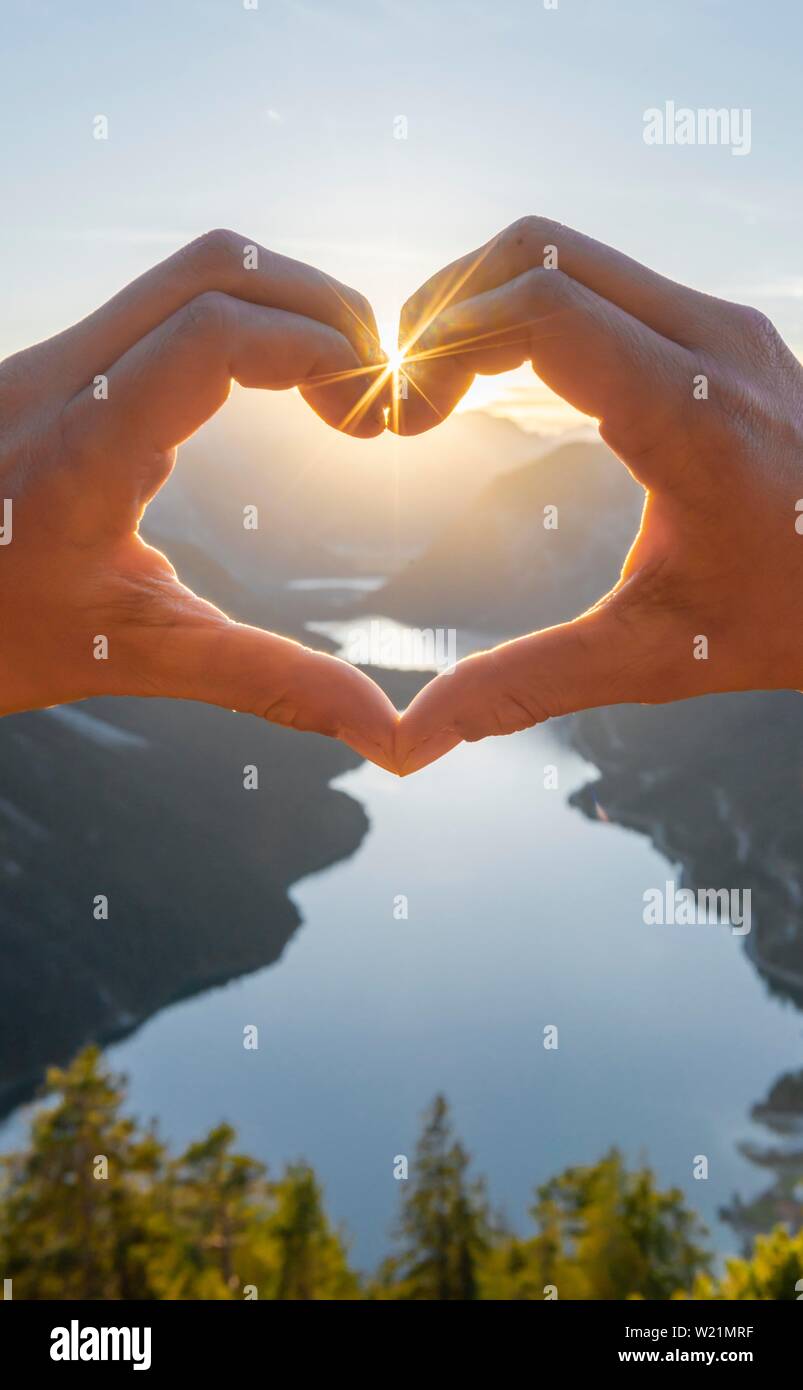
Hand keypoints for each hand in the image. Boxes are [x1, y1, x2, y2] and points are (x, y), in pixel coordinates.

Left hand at [0, 229, 398, 771]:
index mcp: (83, 447)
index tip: (369, 409)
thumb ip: (268, 681)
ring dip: (277, 304)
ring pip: (182, 275)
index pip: (216, 335)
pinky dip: (237, 321)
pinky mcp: (51, 368)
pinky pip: (156, 306)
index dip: (315, 349)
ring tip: (336, 381)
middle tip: (373, 378)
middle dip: (315, 303)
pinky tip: (272, 386)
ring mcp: (48, 362)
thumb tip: (385, 734)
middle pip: (211, 268)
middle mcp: (59, 378)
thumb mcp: (136, 656)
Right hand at [392, 216, 802, 772]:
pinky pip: (604, 281)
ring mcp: (723, 326)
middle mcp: (711, 345)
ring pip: (568, 254)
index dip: (442, 344)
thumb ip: (528, 685)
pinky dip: (533, 308)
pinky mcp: (723, 329)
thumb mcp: (655, 658)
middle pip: (536, 253)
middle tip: (405, 395)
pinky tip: (506, 380)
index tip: (405, 419)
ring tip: (440, 388)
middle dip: (445, 308)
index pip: (538, 309)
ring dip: (486, 302)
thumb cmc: (792, 616)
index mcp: (691, 417)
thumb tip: (417, 737)